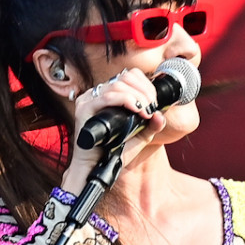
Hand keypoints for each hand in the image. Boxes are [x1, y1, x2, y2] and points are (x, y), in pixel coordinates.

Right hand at [59, 67, 167, 195]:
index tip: (155, 102)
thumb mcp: (139, 138)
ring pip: (117, 85)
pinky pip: (107, 97)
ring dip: (137, 96)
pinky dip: (126, 101)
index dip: (145, 85)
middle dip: (144, 91)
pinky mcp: (84, 109)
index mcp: (108, 96)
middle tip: (152, 108)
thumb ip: (151, 127)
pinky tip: (137, 110)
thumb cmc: (113, 152)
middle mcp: (97, 95)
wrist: (96, 168)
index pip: (128, 77)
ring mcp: (89, 100)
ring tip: (145, 112)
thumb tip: (160, 115)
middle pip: (124, 78)